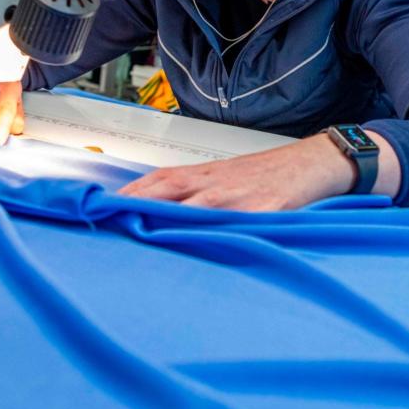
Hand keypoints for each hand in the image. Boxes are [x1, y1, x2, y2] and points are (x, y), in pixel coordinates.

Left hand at [118, 132, 397, 210]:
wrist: (313, 163)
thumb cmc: (265, 176)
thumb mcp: (222, 180)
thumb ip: (190, 196)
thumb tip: (149, 217)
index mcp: (200, 174)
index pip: (153, 182)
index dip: (125, 196)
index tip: (96, 211)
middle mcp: (213, 182)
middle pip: (164, 190)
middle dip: (134, 205)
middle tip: (105, 223)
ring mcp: (238, 196)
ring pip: (195, 206)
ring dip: (167, 219)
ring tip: (138, 235)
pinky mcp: (265, 209)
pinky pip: (240, 223)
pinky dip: (220, 232)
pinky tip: (203, 245)